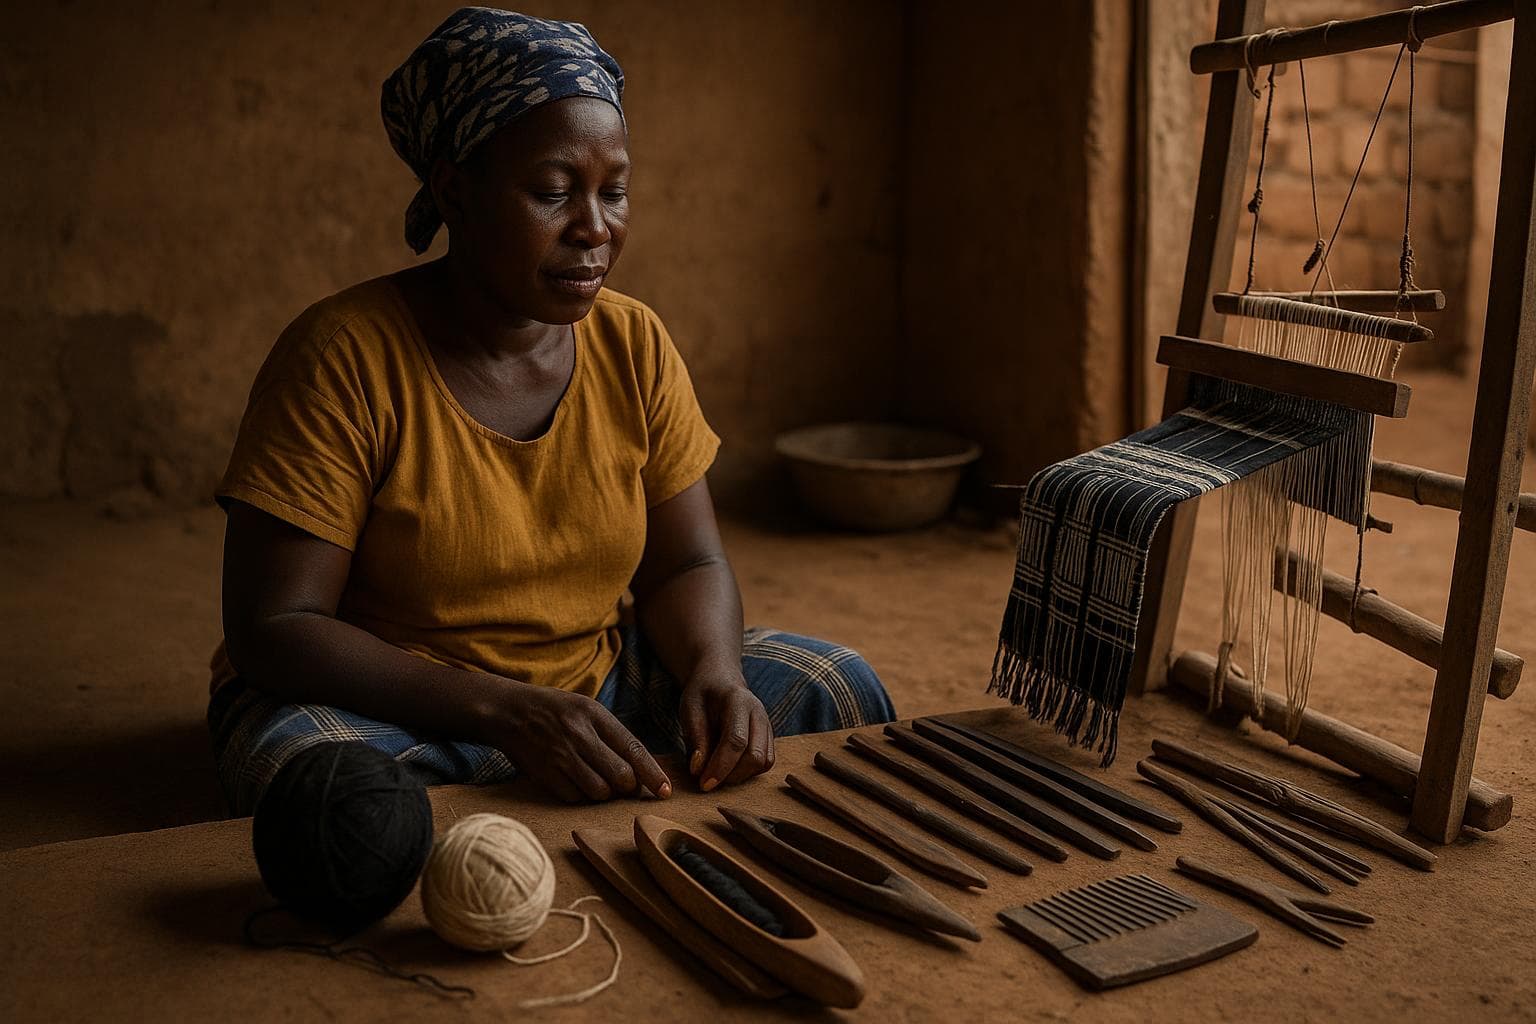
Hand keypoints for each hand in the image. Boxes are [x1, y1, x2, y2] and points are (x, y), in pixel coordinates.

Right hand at [492, 682, 671, 802]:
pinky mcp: (545, 774)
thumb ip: (612, 734)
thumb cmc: (554, 710)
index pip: (633, 749)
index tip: (665, 791)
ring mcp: (561, 756)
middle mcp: (580, 735)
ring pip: (600, 791)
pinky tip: (576, 782)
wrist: (508, 711)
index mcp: (594, 715)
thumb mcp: (586, 708)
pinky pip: (575, 797)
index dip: (653, 774)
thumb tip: (641, 767)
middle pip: (621, 776)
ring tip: (598, 781)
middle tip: (626, 786)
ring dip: (605, 793)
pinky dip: (580, 796)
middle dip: (629, 787)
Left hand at [678, 674, 774, 791]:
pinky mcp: (769, 737)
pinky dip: (748, 772)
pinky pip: (766, 762)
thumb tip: (698, 770)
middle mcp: (759, 713)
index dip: (721, 766)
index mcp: (738, 701)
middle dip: (731, 775)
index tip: (704, 784)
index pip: (736, 741)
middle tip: (707, 779)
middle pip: (755, 756)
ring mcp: (768, 725)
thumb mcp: (690, 709)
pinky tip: (729, 767)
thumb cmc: (703, 694)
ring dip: (740, 775)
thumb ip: (695, 738)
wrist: (720, 679)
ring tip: (717, 771)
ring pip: (764, 762)